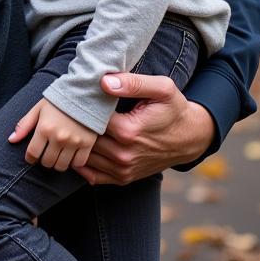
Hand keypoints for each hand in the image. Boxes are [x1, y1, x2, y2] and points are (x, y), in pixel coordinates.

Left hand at [8, 98, 96, 170]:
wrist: (82, 95)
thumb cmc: (57, 103)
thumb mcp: (37, 110)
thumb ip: (24, 125)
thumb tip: (11, 140)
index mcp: (44, 128)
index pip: (33, 153)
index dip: (30, 158)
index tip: (31, 158)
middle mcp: (58, 137)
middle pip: (47, 162)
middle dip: (43, 161)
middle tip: (45, 155)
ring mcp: (74, 142)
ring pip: (62, 166)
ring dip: (57, 163)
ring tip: (56, 156)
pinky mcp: (87, 145)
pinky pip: (78, 164)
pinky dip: (73, 163)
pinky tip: (70, 156)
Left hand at [76, 72, 214, 185]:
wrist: (190, 138)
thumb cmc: (174, 109)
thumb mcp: (162, 89)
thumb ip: (133, 83)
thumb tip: (104, 82)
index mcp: (129, 131)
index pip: (88, 119)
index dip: (80, 107)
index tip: (77, 97)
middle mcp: (124, 155)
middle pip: (84, 139)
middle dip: (75, 125)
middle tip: (69, 111)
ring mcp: (123, 169)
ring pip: (85, 157)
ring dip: (76, 144)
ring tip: (73, 126)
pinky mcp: (124, 177)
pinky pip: (92, 175)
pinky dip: (82, 163)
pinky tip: (80, 146)